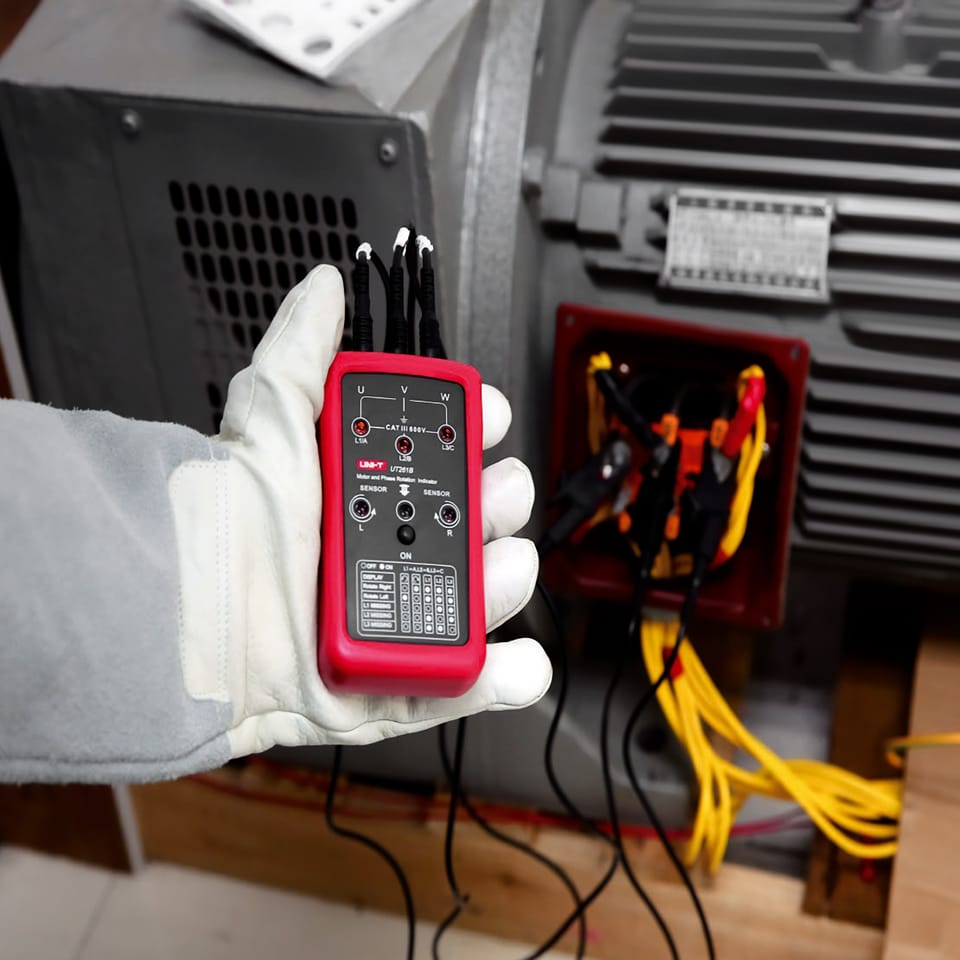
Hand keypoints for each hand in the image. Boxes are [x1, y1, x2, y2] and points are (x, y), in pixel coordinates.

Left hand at [169, 265, 550, 756]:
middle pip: (473, 524)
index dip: (475, 434)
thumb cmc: (226, 518)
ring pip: (479, 596)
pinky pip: (460, 684)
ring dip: (506, 579)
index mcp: (360, 493)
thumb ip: (303, 349)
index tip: (488, 417)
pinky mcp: (391, 685)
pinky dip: (503, 676)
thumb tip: (324, 286)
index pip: (439, 458)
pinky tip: (520, 659)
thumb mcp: (270, 418)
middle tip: (492, 494)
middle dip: (499, 503)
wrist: (191, 617)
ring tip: (498, 567)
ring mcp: (391, 617)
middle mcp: (379, 553)